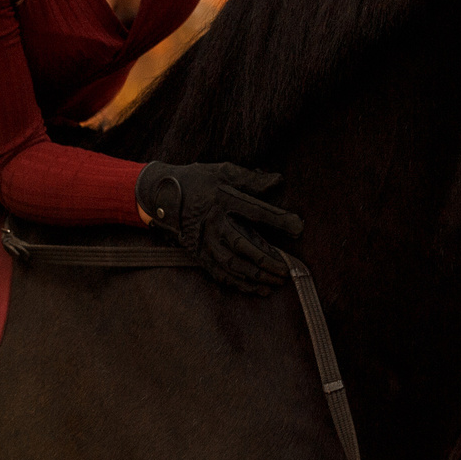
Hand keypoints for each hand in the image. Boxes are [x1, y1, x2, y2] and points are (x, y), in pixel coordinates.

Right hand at [136, 162, 302, 291]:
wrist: (161, 196)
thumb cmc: (198, 181)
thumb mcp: (222, 171)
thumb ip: (250, 178)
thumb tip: (277, 181)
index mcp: (222, 199)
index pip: (255, 211)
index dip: (278, 220)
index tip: (298, 227)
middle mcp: (213, 222)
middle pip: (243, 245)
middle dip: (267, 259)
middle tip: (288, 268)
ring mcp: (204, 241)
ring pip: (232, 264)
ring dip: (256, 275)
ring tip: (277, 281)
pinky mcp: (198, 253)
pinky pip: (219, 273)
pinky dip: (239, 283)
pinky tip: (257, 288)